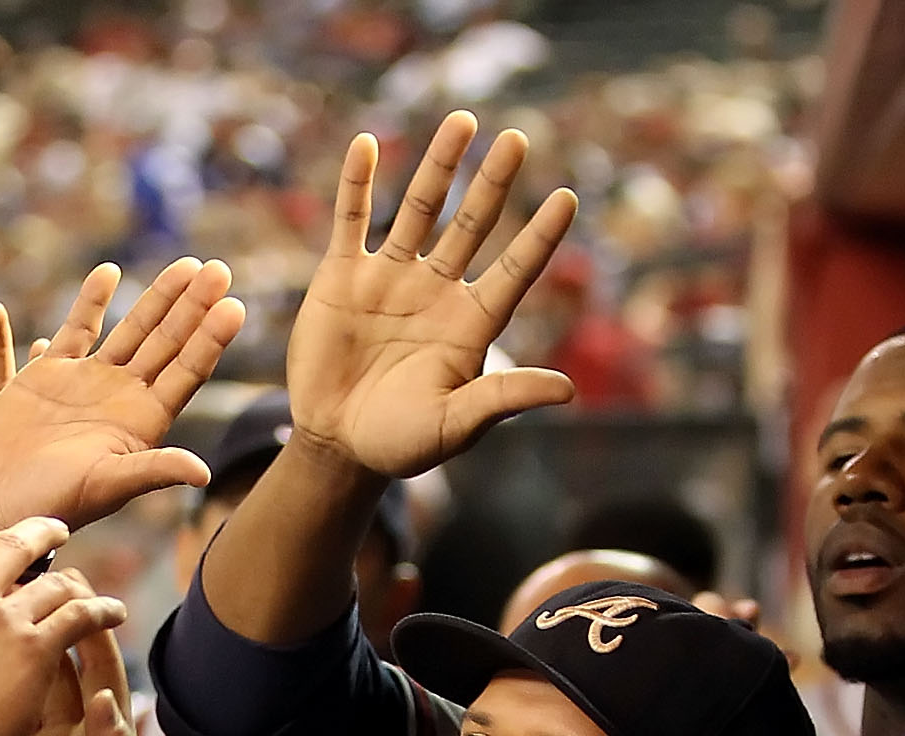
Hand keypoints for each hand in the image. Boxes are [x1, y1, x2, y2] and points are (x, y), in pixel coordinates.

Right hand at [0, 258, 246, 533]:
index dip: (210, 340)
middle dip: (194, 307)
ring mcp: (90, 381)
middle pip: (168, 342)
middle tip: (220, 269)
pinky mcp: (51, 372)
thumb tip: (205, 474)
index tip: (234, 307)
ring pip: (133, 329)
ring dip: (159, 298)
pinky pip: (77, 327)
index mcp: (144, 422)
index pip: (187, 372)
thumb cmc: (56, 502)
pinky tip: (110, 271)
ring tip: (187, 266)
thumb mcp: (108, 485)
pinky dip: (91, 300)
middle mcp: (124, 397)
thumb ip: (154, 471)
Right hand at [0, 525, 127, 735]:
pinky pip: (79, 614)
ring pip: (50, 581)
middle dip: (36, 534)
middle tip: (53, 531)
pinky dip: (101, 610)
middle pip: (6, 547)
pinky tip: (115, 613)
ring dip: (74, 579)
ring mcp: (0, 618)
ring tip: (87, 583)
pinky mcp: (36, 645)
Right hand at [286, 112, 579, 476]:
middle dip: (494, 183)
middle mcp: (435, 290)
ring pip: (418, 209)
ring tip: (462, 122)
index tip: (568, 197)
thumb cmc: (400, 443)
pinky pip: (350, 220)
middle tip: (518, 139)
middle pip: (472, 226)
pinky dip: (356, 182)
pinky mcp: (342, 276)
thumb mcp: (453, 426)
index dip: (539, 237)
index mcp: (469, 325)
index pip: (513, 271)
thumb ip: (502, 398)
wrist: (335, 443)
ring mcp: (389, 277)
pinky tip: (366, 144)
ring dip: (439, 166)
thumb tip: (568, 389)